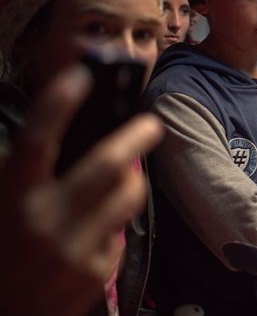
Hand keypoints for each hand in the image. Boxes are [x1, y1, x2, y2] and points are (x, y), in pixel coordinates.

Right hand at [0, 66, 163, 315]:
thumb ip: (24, 178)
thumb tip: (66, 143)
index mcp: (10, 199)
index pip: (38, 139)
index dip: (59, 103)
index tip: (82, 76)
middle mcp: (43, 220)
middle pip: (107, 163)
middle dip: (135, 137)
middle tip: (151, 125)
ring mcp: (73, 248)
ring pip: (127, 195)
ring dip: (132, 182)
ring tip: (129, 177)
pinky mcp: (95, 272)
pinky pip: (118, 234)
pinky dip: (112, 226)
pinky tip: (96, 232)